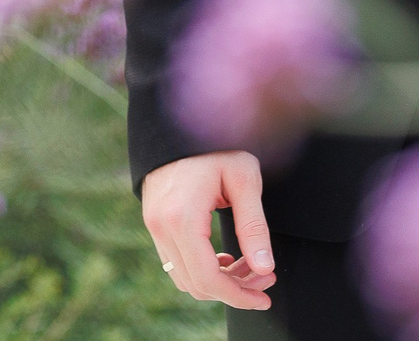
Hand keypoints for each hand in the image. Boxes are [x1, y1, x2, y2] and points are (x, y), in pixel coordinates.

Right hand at [141, 152, 276, 310]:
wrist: (179, 121)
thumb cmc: (216, 143)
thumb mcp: (244, 179)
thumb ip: (253, 226)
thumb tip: (265, 269)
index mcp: (182, 217)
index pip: (208, 278)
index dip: (238, 296)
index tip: (265, 298)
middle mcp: (161, 225)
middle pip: (196, 283)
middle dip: (234, 289)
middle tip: (265, 278)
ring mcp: (153, 224)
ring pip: (184, 277)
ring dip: (218, 281)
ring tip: (249, 266)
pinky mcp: (154, 221)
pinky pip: (176, 261)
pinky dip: (202, 268)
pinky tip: (225, 256)